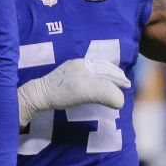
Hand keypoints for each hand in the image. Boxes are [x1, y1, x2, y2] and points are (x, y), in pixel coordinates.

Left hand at [17, 58, 131, 126]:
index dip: (118, 78)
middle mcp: (78, 65)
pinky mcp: (63, 80)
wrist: (38, 96)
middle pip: (101, 68)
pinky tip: (93, 88)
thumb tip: (121, 100)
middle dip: (113, 75)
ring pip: (93, 72)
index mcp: (84, 64)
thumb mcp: (85, 91)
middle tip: (123, 84)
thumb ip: (105, 92)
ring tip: (111, 86)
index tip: (127, 85)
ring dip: (104, 78)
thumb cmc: (61, 93)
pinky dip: (94, 81)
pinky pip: (83, 77)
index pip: (107, 70)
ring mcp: (70, 72)